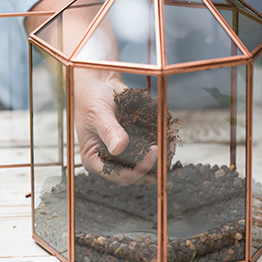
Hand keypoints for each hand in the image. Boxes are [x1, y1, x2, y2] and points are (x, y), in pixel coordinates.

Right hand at [73, 68, 158, 184]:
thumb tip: (119, 148)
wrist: (99, 86)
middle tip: (166, 146)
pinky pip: (152, 153)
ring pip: (148, 168)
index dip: (139, 168)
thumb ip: (109, 130)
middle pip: (138, 176)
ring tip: (170, 141)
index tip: (153, 150)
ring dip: (162, 157)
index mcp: (94, 160)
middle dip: (155, 164)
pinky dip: (163, 146)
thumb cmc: (91, 100)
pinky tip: (169, 136)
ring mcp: (124, 155)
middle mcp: (110, 162)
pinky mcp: (135, 146)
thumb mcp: (97, 114)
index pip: (120, 175)